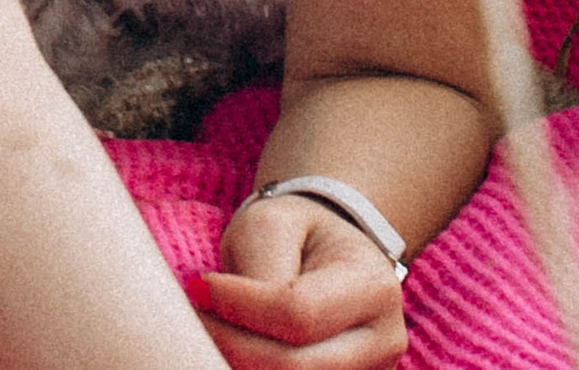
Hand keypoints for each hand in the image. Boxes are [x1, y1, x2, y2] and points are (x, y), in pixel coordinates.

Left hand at [189, 195, 408, 368]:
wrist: (324, 255)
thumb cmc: (296, 233)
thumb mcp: (274, 223)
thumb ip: (260, 269)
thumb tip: (225, 312)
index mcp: (374, 287)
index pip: (300, 313)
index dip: (240, 307)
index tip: (197, 286)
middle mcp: (383, 342)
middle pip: (296, 368)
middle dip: (232, 345)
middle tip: (195, 319)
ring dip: (239, 364)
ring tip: (212, 332)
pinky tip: (232, 351)